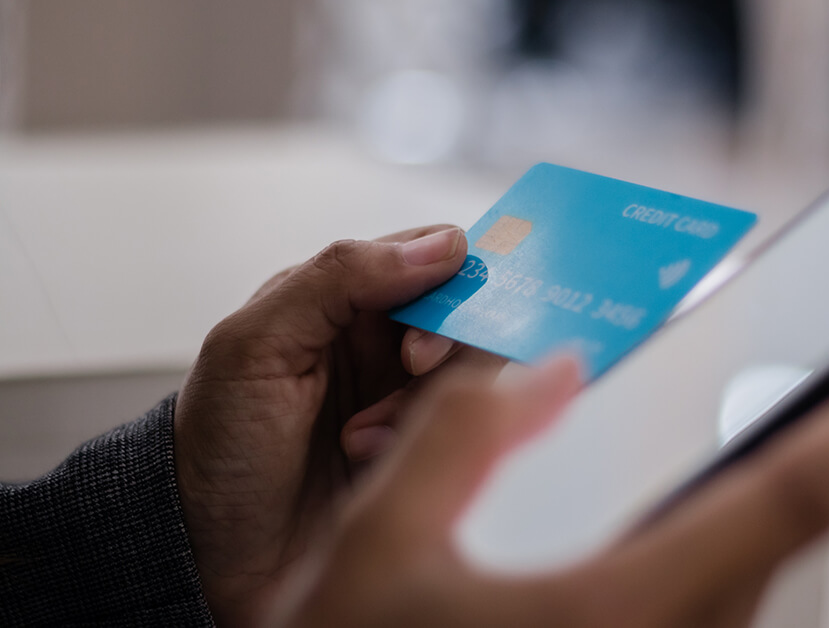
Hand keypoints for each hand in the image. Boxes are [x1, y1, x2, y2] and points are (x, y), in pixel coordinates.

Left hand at [173, 226, 506, 625]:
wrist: (210, 557)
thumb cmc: (218, 445)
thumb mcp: (256, 342)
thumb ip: (339, 277)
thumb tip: (442, 246)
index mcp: (344, 298)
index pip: (434, 255)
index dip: (451, 277)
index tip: (434, 310)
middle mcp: (386, 343)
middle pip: (469, 315)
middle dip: (446, 343)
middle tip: (413, 368)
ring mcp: (411, 401)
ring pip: (475, 375)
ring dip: (425, 401)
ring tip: (362, 435)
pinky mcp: (428, 453)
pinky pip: (469, 431)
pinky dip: (423, 442)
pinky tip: (368, 460)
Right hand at [268, 345, 828, 627]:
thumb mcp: (381, 547)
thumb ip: (462, 439)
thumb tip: (539, 369)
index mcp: (623, 613)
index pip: (787, 498)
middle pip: (792, 537)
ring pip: (758, 579)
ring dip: (792, 498)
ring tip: (801, 429)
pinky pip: (715, 607)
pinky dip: (737, 543)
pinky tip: (703, 513)